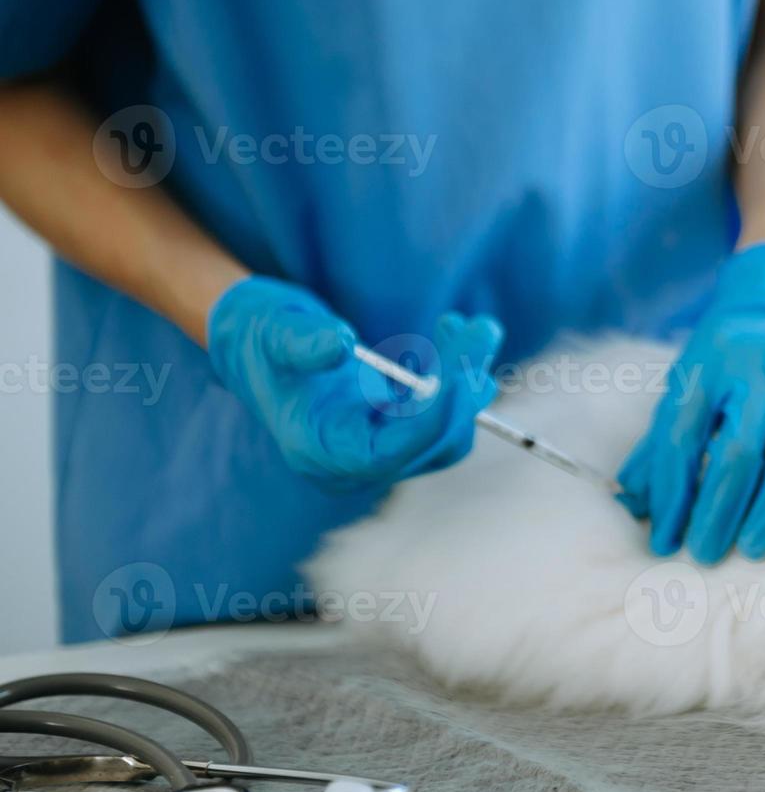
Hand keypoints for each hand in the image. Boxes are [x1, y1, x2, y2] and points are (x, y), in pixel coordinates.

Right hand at [207, 276, 502, 491]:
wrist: (255, 340)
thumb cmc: (260, 335)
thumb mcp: (275, 330)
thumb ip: (303, 342)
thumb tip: (339, 344)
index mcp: (320, 454)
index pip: (394, 451)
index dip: (435, 413)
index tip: (464, 367)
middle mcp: (352, 465)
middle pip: (432, 443)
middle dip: (463, 387)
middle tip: (483, 327)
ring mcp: (376, 452)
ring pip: (447, 432)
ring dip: (467, 380)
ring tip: (471, 325)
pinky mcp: (393, 432)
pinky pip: (441, 416)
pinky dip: (456, 377)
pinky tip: (452, 330)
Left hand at [617, 244, 764, 563]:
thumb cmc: (726, 360)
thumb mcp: (684, 387)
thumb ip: (659, 446)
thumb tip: (630, 505)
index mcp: (706, 367)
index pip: (682, 438)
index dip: (672, 495)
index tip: (664, 541)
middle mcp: (755, 365)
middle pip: (739, 447)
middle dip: (721, 508)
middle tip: (707, 553)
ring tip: (754, 545)